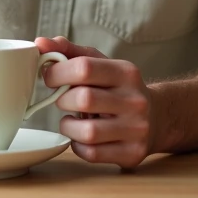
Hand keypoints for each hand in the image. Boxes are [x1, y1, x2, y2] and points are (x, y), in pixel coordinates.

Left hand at [35, 36, 156, 168]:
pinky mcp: (132, 153)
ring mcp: (136, 129)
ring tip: (71, 120)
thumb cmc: (117, 88)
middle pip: (83, 99)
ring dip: (68, 126)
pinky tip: (82, 137)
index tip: (49, 76)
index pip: (84, 68)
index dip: (57, 72)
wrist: (157, 118)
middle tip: (63, 99)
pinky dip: (78, 146)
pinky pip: (92, 154)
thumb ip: (69, 52)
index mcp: (126, 72)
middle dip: (63, 99)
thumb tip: (40, 43)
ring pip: (87, 132)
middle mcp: (135, 100)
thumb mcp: (100, 64)